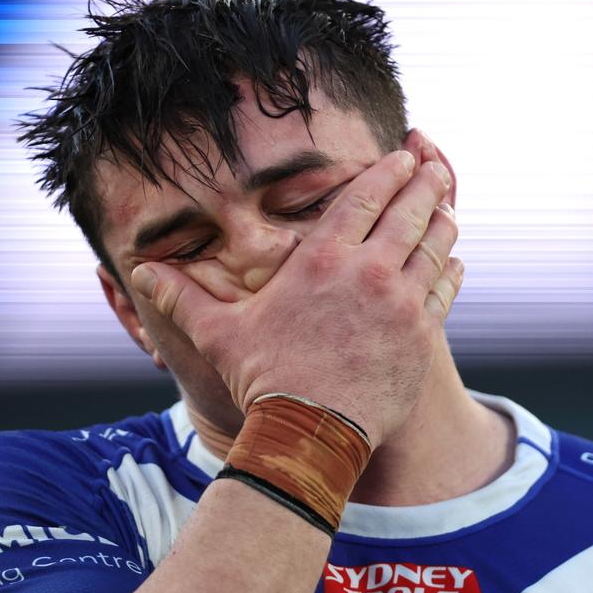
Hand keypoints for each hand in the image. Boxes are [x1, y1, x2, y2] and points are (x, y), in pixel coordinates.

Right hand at [130, 131, 462, 448]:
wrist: (309, 436)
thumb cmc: (264, 382)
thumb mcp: (219, 334)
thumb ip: (182, 298)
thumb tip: (138, 274)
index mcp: (321, 260)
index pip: (364, 198)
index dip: (387, 172)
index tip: (404, 156)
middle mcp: (367, 272)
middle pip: (409, 212)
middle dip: (426, 184)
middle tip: (436, 168)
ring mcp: (401, 303)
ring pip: (434, 248)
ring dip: (443, 222)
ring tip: (448, 208)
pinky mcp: (421, 336)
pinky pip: (444, 291)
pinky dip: (451, 272)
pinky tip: (454, 263)